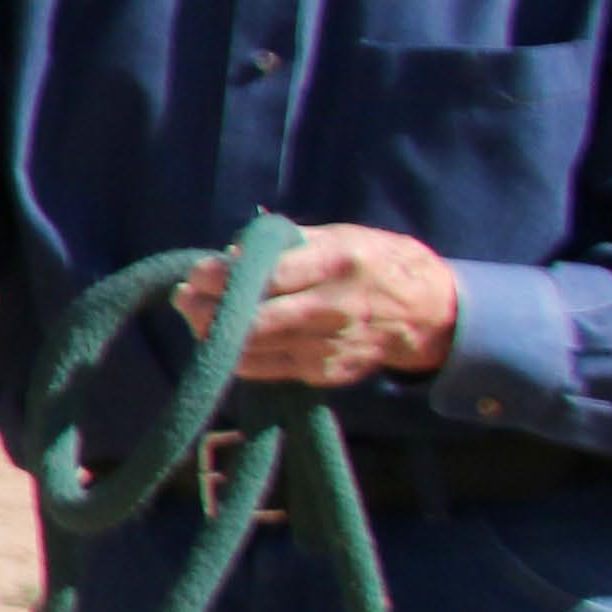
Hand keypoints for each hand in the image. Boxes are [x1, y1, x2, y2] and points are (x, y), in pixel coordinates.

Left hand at [174, 223, 460, 383]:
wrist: (428, 313)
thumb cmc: (373, 262)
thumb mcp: (340, 236)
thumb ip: (286, 245)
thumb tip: (232, 254)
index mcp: (338, 265)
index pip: (271, 276)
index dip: (226, 277)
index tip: (195, 272)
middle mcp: (333, 310)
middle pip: (256, 320)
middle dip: (209, 311)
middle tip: (182, 298)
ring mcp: (329, 347)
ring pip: (255, 350)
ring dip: (215, 335)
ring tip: (194, 316)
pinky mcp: (324, 374)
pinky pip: (268, 368)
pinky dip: (239, 355)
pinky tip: (224, 339)